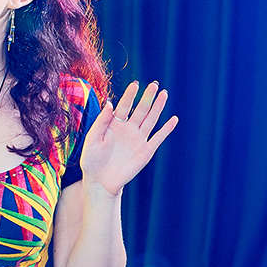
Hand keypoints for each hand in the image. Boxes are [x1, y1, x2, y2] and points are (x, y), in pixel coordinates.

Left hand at [80, 80, 178, 194]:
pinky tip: (174, 120)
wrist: (101, 181)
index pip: (124, 106)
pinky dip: (166, 129)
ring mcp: (138, 139)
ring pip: (150, 120)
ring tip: (164, 94)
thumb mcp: (92, 139)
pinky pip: (158, 138)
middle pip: (140, 110)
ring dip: (158, 107)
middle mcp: (128, 129)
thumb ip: (101, 121)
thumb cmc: (92, 160)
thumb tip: (110, 103)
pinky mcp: (146, 151)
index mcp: (114, 124)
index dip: (130, 95)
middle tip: (155, 85)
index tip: (136, 84)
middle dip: (147, 97)